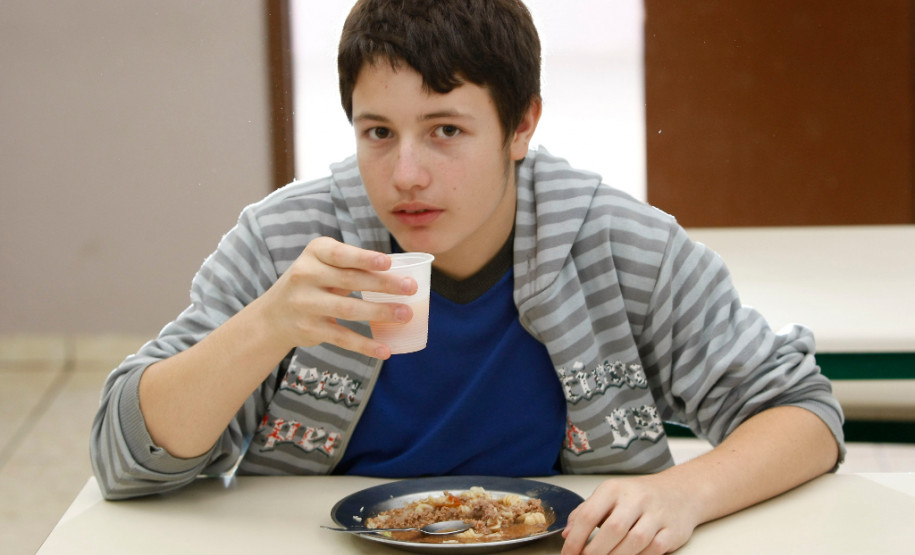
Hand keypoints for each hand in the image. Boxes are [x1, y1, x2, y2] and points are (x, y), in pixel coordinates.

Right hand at [256, 237, 416, 358]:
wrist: (272, 316)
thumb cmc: (312, 283)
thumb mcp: (323, 265)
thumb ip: (352, 265)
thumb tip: (400, 274)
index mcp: (315, 253)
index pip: (341, 254)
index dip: (364, 258)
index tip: (388, 262)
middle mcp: (306, 275)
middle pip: (351, 280)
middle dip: (384, 285)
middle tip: (411, 288)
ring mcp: (306, 304)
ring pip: (348, 309)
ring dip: (380, 312)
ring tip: (405, 315)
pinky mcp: (310, 329)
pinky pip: (342, 337)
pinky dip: (365, 345)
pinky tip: (385, 350)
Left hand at [560, 474, 698, 554]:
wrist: (680, 491)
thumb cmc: (638, 496)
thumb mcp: (609, 496)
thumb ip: (585, 512)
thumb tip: (567, 534)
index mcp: (614, 489)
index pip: (589, 514)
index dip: (576, 539)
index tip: (568, 554)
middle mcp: (635, 498)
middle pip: (612, 529)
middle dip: (595, 551)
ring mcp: (656, 514)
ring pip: (635, 540)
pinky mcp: (672, 530)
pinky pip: (654, 549)